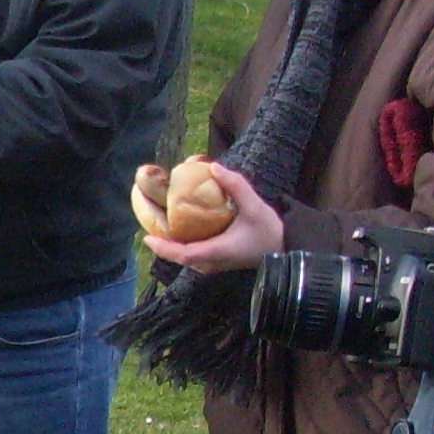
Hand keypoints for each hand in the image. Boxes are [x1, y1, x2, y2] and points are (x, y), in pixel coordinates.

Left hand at [144, 159, 287, 274]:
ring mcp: (214, 265)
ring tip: (160, 225)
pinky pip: (193, 256)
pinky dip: (182, 245)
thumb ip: (236, 186)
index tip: (147, 238)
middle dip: (162, 244)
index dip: (164, 248)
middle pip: (179, 257)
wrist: (286, 249)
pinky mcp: (217, 263)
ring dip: (171, 245)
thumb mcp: (255, 206)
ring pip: (186, 258)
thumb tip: (214, 168)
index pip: (184, 254)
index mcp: (218, 251)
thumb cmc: (270, 231)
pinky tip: (179, 229)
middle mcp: (212, 263)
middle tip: (149, 223)